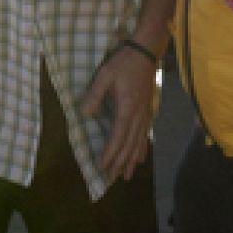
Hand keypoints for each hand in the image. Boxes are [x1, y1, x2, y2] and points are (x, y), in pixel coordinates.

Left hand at [80, 43, 159, 181]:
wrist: (146, 52)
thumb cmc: (124, 62)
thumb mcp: (105, 75)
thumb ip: (94, 95)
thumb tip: (84, 115)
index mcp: (126, 109)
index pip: (117, 137)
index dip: (110, 154)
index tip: (101, 167)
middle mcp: (137, 116)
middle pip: (128, 145)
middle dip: (119, 164)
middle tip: (110, 180)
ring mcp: (144, 114)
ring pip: (138, 143)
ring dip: (131, 161)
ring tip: (126, 177)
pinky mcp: (148, 111)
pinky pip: (145, 135)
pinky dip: (142, 149)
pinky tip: (140, 158)